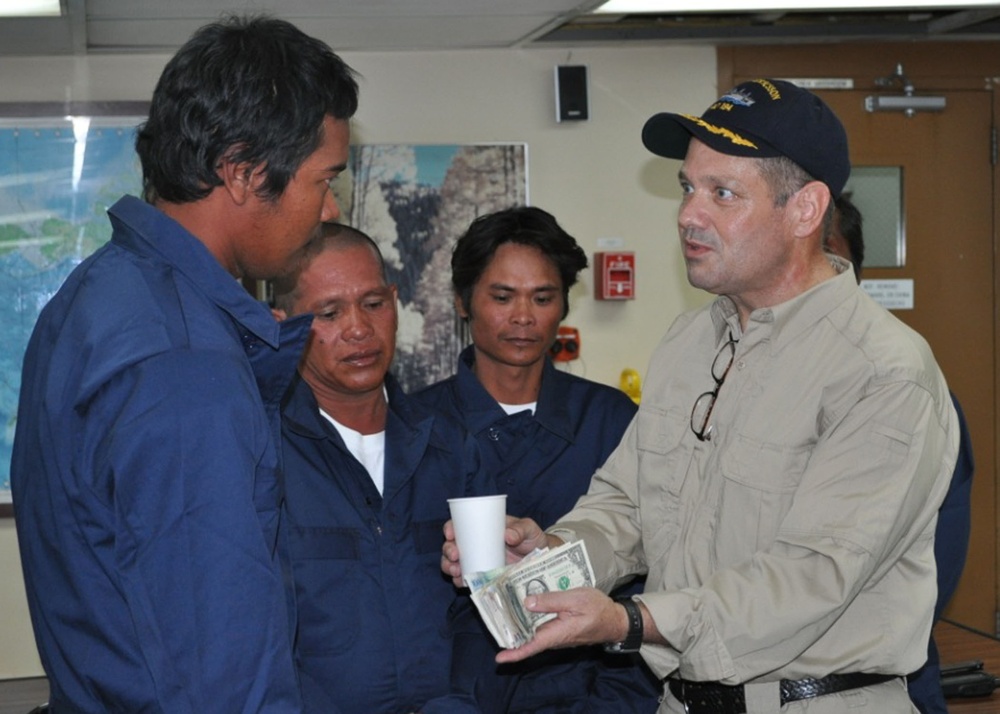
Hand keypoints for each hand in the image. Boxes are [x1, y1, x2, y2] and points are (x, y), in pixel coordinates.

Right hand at [441, 516, 559, 587]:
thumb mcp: (528, 529)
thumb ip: (520, 529)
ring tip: (455, 571)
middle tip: (455, 556)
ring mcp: (477, 561)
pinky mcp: (481, 577)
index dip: (450, 528)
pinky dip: (459, 581)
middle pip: (452, 545)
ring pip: (454, 563)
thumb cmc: (532, 538)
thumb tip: (508, 536)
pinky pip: (464, 580)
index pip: (460, 525)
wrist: (541, 559)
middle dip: (448, 550)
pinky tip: (460, 582)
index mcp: (482, 528)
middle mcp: (475, 545)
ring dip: (449, 567)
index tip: (450, 534)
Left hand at [494, 587, 623, 663]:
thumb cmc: (598, 609)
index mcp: (557, 633)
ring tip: (502, 608)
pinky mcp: (560, 627)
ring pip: (534, 631)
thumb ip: (551, 600)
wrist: (616, 619)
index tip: (499, 658)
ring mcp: (557, 633)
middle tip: (493, 617)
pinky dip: (531, 617)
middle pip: (528, 638)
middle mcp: (554, 637)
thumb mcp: (575, 599)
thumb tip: (527, 602)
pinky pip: (542, 625)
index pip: (532, 647)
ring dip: (519, 623)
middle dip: (511, 632)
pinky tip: (523, 605)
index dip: (514, 653)